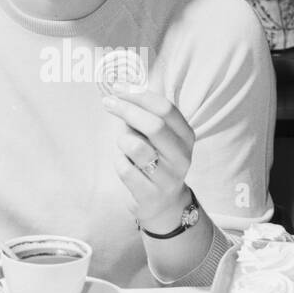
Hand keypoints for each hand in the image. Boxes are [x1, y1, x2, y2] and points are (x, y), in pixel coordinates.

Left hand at [102, 84, 195, 232]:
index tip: (118, 87)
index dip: (140, 95)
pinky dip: (118, 161)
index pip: (166, 109)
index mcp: (186, 136)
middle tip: (108, 102)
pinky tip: (123, 162)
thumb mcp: (160, 138)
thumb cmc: (157, 161)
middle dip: (126, 110)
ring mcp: (168, 178)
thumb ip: (146, 115)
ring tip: (123, 144)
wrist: (164, 205)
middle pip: (154, 125)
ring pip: (136, 147)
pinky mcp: (150, 194)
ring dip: (122, 140)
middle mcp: (182, 156)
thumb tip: (122, 89)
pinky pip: (124, 169)